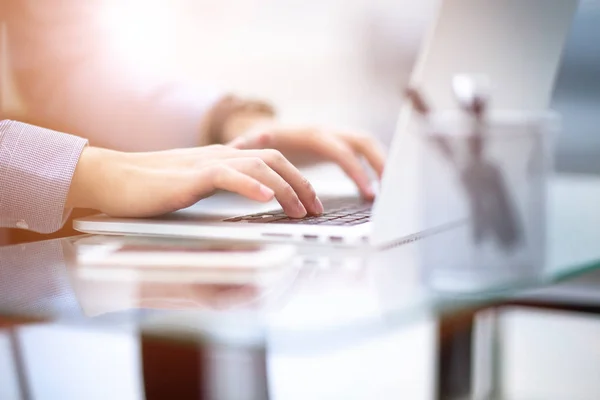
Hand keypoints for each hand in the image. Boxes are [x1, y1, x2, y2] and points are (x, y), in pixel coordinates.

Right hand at [66, 145, 323, 217]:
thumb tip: (247, 187)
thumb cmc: (150, 186)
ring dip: (285, 188)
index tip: (311, 201)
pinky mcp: (190, 177)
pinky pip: (227, 176)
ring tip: (300, 210)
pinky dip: (250, 186)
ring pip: (258, 167)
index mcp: (223, 158)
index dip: (296, 178)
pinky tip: (267, 198)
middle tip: (317, 209)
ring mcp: (206, 164)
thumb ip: (222, 180)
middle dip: (301, 183)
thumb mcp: (195, 181)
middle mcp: (220, 156)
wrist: (113, 178)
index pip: (270, 160)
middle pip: (274, 159)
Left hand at [228, 124, 385, 198]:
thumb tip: (239, 144)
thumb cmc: (259, 141)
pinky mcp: (337, 145)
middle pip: (362, 142)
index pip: (341, 150)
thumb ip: (249, 146)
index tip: (367, 191)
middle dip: (379, 163)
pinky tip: (376, 186)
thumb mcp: (253, 144)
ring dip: (381, 164)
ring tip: (390, 189)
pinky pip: (361, 153)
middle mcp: (326, 131)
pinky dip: (372, 165)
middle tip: (390, 190)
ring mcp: (333, 136)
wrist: (263, 132)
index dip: (356, 170)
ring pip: (365, 145)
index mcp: (310, 133)